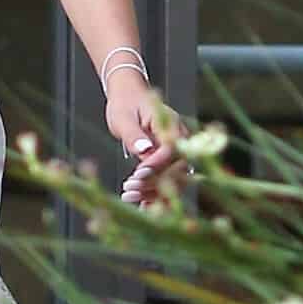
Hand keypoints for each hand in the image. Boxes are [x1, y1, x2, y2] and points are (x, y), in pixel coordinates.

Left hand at [105, 67, 184, 207]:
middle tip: (129, 190)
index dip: (157, 164)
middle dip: (155, 183)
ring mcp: (177, 152)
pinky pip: (168, 182)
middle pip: (177, 168)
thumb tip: (144, 150)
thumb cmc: (125, 103)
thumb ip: (134, 134)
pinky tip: (142, 206)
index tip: (138, 175)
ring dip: (155, 193)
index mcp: (170, 123)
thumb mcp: (123, 116)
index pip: (172, 149)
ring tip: (130, 199)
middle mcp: (179, 139)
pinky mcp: (170, 163)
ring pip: (174, 180)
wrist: (128, 97)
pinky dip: (156, 195)